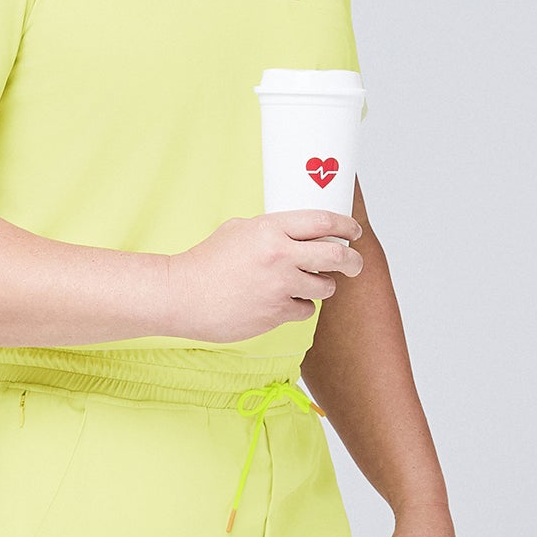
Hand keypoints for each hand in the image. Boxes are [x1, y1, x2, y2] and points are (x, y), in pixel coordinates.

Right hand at [166, 211, 363, 343]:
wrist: (183, 295)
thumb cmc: (206, 262)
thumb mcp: (239, 230)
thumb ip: (271, 230)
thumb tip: (298, 233)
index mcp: (270, 229)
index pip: (323, 222)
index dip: (345, 225)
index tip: (353, 230)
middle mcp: (280, 256)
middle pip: (337, 257)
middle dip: (353, 261)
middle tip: (353, 264)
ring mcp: (280, 286)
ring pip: (325, 287)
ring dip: (321, 286)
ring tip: (302, 283)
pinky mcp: (276, 313)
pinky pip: (306, 309)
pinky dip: (298, 306)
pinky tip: (280, 301)